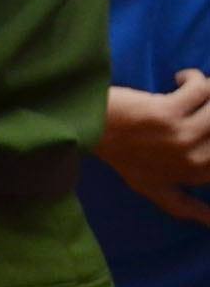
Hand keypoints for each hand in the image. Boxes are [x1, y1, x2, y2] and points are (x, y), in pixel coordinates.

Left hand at [100, 75, 209, 223]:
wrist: (87, 129)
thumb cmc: (122, 157)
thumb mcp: (155, 190)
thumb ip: (187, 207)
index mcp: (194, 174)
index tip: (206, 122)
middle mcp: (193, 158)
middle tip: (205, 104)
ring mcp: (181, 135)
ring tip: (197, 90)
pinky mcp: (167, 111)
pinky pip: (202, 89)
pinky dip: (195, 79)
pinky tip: (181, 80)